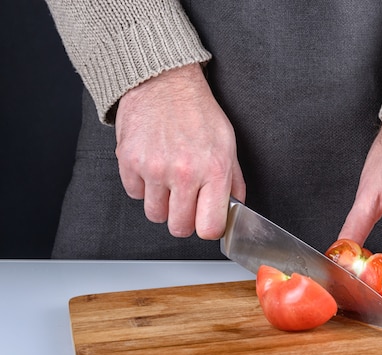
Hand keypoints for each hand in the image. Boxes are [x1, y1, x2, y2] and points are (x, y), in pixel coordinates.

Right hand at [115, 63, 245, 238]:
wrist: (163, 81)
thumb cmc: (197, 111)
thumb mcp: (227, 144)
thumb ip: (232, 181)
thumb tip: (234, 207)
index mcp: (214, 170)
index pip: (209, 228)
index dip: (208, 228)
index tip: (206, 220)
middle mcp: (184, 173)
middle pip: (179, 228)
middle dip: (184, 219)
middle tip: (186, 201)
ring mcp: (154, 169)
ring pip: (155, 215)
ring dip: (162, 204)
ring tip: (168, 181)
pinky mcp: (129, 162)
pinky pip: (134, 194)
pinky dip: (142, 186)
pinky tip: (152, 167)